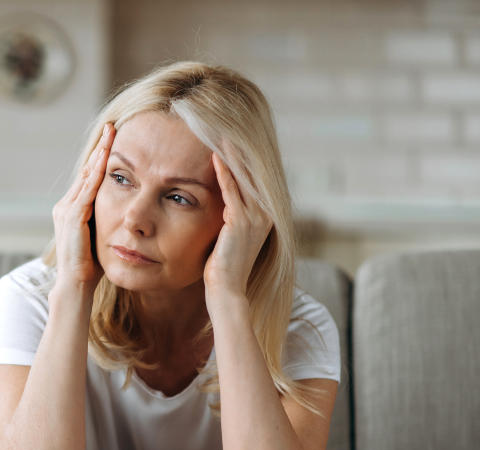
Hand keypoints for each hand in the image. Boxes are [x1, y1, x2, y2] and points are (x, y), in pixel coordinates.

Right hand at [52, 122, 114, 291]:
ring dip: (99, 154)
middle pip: (86, 170)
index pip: (88, 177)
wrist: (75, 286)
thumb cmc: (92, 267)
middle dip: (100, 148)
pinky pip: (87, 190)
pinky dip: (97, 173)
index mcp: (72, 209)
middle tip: (112, 126)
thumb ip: (109, 221)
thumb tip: (128, 213)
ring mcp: (66, 210)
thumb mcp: (102, 237)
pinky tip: (107, 159)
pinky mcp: (73, 218)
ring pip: (86, 176)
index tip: (113, 139)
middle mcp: (65, 206)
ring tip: (111, 134)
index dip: (100, 158)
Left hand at [203, 147, 273, 300]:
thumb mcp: (231, 238)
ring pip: (243, 177)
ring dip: (232, 154)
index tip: (230, 139)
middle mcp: (265, 214)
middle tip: (226, 127)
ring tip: (221, 133)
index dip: (243, 159)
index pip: (253, 180)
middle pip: (251, 173)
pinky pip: (232, 190)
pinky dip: (224, 172)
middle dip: (239, 150)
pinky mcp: (241, 221)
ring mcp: (256, 217)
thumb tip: (225, 206)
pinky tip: (216, 155)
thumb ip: (232, 219)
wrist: (227, 291)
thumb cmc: (223, 268)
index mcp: (265, 217)